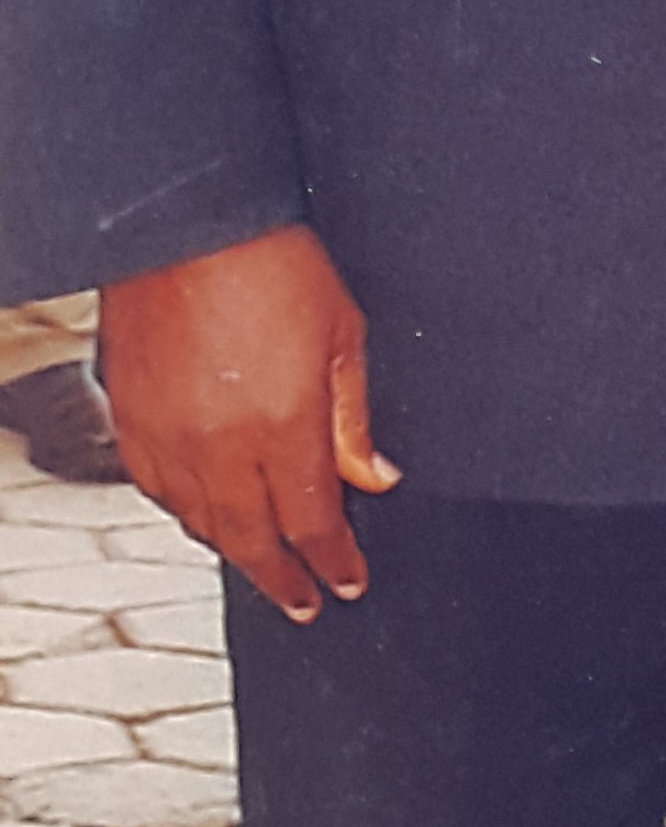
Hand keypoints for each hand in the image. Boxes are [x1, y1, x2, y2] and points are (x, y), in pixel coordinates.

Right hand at [98, 227, 397, 617]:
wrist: (186, 223)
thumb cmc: (271, 264)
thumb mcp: (343, 335)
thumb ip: (354, 418)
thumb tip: (374, 479)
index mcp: (282, 426)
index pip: (313, 523)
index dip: (334, 562)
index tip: (348, 583)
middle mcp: (221, 444)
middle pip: (254, 541)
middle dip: (285, 580)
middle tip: (305, 603)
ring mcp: (168, 436)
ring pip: (202, 522)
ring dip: (236, 549)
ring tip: (262, 563)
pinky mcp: (129, 418)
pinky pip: (157, 489)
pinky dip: (186, 511)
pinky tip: (206, 513)